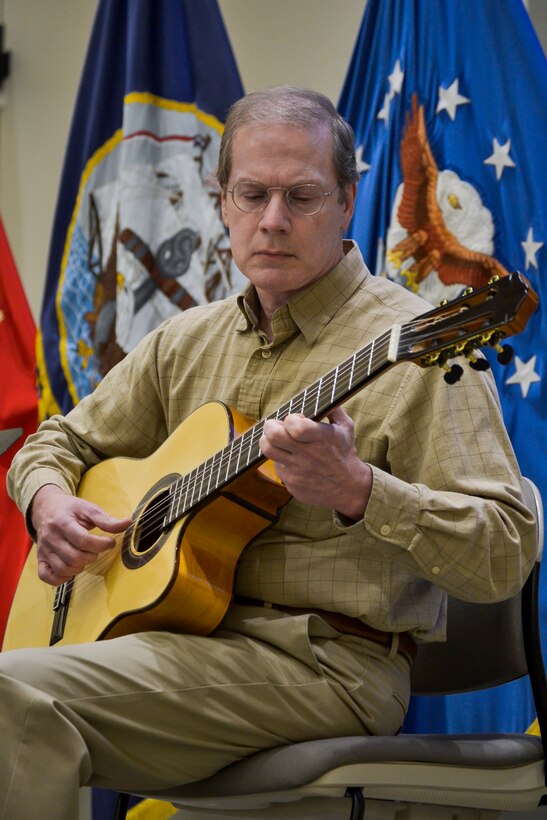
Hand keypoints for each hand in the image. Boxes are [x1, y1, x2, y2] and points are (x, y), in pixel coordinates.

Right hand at [30, 485, 131, 585]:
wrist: (46, 508)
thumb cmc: (70, 509)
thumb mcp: (89, 509)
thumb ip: (107, 520)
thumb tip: (128, 523)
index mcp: (63, 523)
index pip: (83, 540)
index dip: (101, 545)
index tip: (110, 543)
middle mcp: (51, 538)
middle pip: (74, 557)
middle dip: (92, 556)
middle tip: (96, 550)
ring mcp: (44, 550)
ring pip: (63, 568)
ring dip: (80, 567)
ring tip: (85, 557)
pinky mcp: (40, 559)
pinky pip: (46, 576)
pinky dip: (61, 578)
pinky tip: (71, 570)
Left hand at [260, 406, 371, 520]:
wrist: (349, 488)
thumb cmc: (345, 453)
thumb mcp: (346, 427)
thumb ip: (333, 408)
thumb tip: (322, 391)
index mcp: (322, 438)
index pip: (295, 426)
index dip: (291, 419)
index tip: (296, 419)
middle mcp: (308, 455)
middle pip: (274, 436)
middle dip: (270, 426)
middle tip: (274, 425)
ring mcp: (298, 470)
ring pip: (268, 450)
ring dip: (268, 441)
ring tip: (276, 439)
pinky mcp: (292, 483)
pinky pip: (278, 467)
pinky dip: (281, 461)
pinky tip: (292, 460)